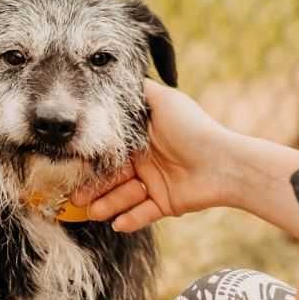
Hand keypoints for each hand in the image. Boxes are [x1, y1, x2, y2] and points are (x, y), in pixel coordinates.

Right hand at [71, 79, 235, 231]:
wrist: (224, 162)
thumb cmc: (193, 128)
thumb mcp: (163, 100)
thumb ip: (138, 91)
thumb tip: (113, 75)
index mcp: (139, 140)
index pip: (109, 153)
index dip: (93, 162)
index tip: (74, 168)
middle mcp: (144, 162)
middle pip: (112, 178)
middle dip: (94, 188)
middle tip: (76, 198)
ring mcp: (153, 184)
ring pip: (124, 197)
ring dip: (109, 204)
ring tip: (95, 212)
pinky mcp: (165, 204)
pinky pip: (143, 214)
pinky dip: (131, 220)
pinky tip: (119, 223)